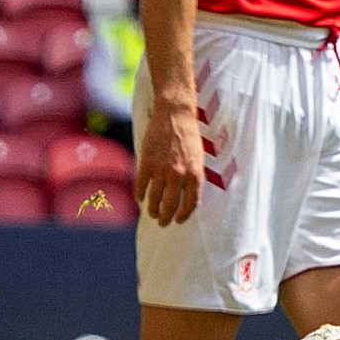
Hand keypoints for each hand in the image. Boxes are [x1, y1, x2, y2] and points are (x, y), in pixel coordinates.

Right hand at [135, 100, 204, 226]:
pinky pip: (142, 185)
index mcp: (195, 174)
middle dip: (167, 217)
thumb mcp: (199, 159)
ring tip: (152, 214)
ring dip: (153, 209)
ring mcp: (162, 169)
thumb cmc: (189, 137)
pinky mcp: (147, 162)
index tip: (179, 220)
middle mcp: (179, 175)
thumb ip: (194, 178)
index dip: (184, 215)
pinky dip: (140, 194)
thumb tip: (188, 197)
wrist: (175, 116)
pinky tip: (140, 199)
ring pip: (155, 198)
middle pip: (171, 204)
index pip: (190, 203)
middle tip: (163, 223)